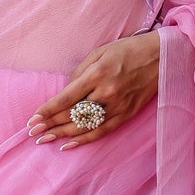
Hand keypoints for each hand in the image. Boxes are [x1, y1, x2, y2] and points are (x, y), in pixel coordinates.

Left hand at [27, 31, 159, 148]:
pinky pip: (102, 131)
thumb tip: (66, 91)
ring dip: (62, 135)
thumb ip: (80, 72)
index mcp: (97, 74)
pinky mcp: (127, 114)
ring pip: (85, 126)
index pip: (66, 98)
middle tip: (32, 133)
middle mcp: (106, 92)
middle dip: (50, 124)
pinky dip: (85, 140)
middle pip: (73, 114)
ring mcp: (118, 106)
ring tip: (45, 140)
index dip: (48, 110)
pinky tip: (69, 145)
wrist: (161, 56)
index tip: (33, 119)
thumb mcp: (99, 52)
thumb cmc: (127, 50)